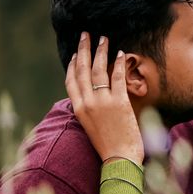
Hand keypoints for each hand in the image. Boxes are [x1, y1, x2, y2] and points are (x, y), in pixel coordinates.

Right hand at [65, 32, 143, 164]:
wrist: (120, 158)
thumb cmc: (109, 145)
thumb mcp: (91, 126)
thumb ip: (90, 110)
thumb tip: (92, 97)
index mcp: (78, 109)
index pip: (71, 81)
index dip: (72, 65)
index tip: (76, 53)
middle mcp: (87, 103)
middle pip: (82, 70)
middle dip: (83, 50)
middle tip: (85, 35)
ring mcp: (102, 101)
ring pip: (98, 70)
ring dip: (100, 51)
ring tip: (103, 38)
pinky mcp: (119, 102)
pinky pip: (117, 77)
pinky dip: (119, 63)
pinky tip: (121, 53)